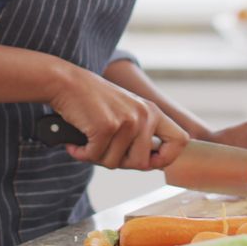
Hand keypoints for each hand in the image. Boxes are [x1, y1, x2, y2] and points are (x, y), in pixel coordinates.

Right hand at [48, 64, 188, 169]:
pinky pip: (95, 157)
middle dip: (120, 163)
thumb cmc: (92, 101)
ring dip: (97, 157)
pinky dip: (81, 154)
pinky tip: (76, 143)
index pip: (181, 141)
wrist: (65, 82)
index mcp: (152, 112)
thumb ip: (141, 133)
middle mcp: (144, 115)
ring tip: (88, 140)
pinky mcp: (106, 127)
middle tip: (104, 150)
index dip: (168, 157)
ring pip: (115, 163)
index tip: (150, 161)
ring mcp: (126, 121)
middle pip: (142, 163)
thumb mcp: (126, 111)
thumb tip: (150, 164)